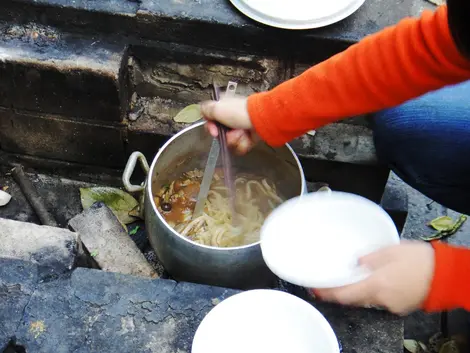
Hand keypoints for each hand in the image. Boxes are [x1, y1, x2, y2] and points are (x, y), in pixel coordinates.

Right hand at [200, 97, 257, 154]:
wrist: (262, 121)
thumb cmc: (241, 112)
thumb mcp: (218, 108)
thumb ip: (206, 110)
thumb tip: (201, 110)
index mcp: (224, 108)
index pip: (211, 121)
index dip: (210, 127)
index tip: (214, 130)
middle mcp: (231, 118)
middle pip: (220, 134)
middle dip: (225, 136)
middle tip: (231, 132)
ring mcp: (240, 129)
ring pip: (229, 142)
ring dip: (235, 140)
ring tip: (242, 133)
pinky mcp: (248, 138)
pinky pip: (239, 147)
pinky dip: (243, 144)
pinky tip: (247, 137)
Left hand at [313, 240, 434, 314]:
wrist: (446, 274)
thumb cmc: (420, 259)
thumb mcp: (390, 250)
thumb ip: (370, 257)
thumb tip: (355, 262)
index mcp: (376, 284)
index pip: (344, 295)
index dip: (327, 293)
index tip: (315, 289)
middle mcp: (381, 298)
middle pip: (354, 299)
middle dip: (342, 291)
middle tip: (332, 281)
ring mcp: (391, 304)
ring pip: (368, 299)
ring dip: (359, 290)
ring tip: (355, 276)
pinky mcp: (400, 305)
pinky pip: (381, 299)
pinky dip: (375, 291)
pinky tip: (378, 279)